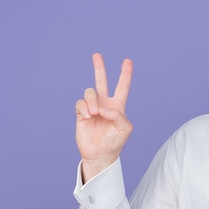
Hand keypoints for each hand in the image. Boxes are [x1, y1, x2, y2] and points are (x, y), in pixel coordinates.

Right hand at [75, 53, 133, 181]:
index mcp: (118, 106)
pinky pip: (80, 103)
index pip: (122, 86)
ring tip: (95, 113)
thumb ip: (118, 115)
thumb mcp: (124, 128)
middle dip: (99, 68)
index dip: (125, 74)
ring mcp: (92, 108)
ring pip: (90, 92)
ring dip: (92, 101)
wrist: (100, 154)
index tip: (128, 61)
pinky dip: (84, 108)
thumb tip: (102, 106)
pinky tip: (88, 116)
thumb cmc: (115, 142)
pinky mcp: (81, 113)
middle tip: (97, 55)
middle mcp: (104, 104)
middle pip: (101, 81)